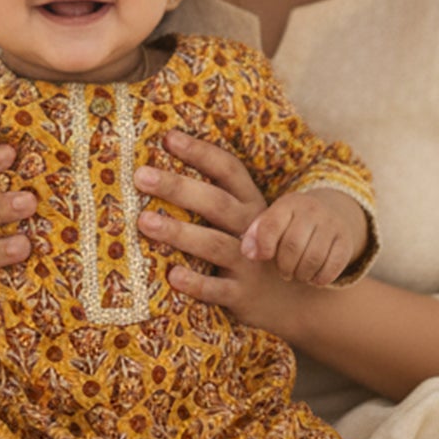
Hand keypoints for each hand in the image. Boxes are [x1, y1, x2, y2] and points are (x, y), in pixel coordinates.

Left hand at [135, 130, 302, 334]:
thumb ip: (218, 200)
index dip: (200, 152)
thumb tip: (164, 172)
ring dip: (179, 232)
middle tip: (141, 175)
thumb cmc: (257, 252)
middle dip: (178, 187)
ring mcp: (248, 263)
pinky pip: (217, 288)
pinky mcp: (242, 295)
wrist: (296, 300)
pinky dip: (195, 283)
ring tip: (145, 222)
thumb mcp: (248, 222)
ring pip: (214, 244)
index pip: (228, 170)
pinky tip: (172, 275)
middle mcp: (252, 230)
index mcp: (252, 205)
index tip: (168, 138)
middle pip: (215, 203)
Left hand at [239, 188, 365, 285]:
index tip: (262, 258)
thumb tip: (248, 254)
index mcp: (288, 203)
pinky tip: (313, 278)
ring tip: (297, 275)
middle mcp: (312, 209)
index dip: (263, 246)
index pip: (271, 225)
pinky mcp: (346, 240)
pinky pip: (332, 266)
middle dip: (284, 266)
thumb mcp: (271, 223)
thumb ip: (254, 236)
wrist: (328, 216)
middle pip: (293, 245)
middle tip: (284, 272)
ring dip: (302, 274)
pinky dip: (320, 278)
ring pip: (313, 258)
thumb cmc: (289, 226)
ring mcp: (332, 224)